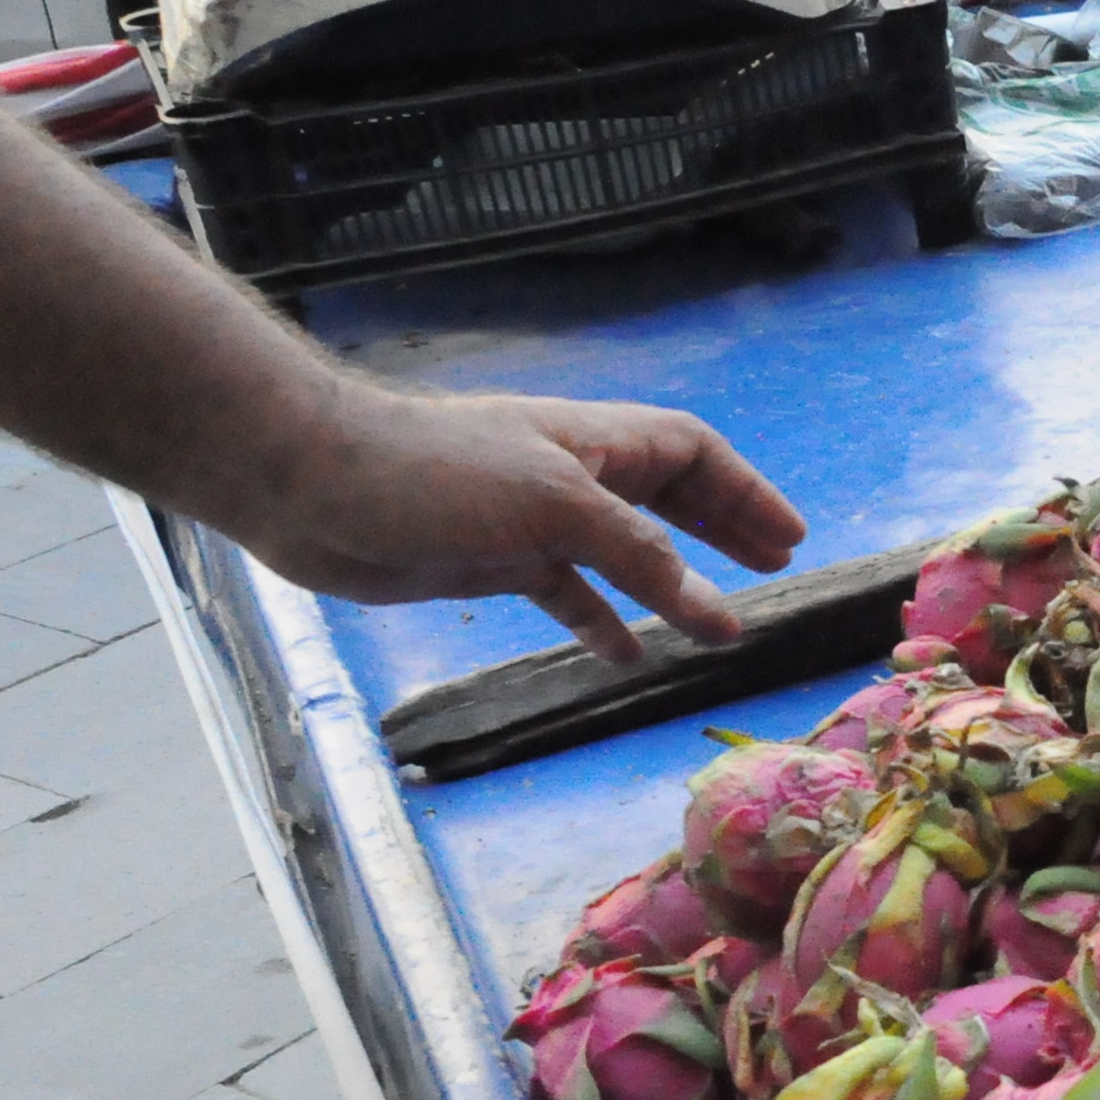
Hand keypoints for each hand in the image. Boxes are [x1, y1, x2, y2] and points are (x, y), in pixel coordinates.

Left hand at [235, 383, 805, 662]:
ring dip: (671, 585)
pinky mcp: (489, 560)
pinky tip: (622, 655)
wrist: (311, 483)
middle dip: (722, 529)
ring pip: (622, 553)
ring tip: (716, 623)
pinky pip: (565, 594)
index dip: (744, 491)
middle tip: (773, 563)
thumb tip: (715, 611)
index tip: (789, 537)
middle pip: (667, 497)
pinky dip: (599, 622)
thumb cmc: (435, 474)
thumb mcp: (557, 508)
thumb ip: (641, 556)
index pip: (690, 452)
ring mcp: (529, 520)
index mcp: (592, 443)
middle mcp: (568, 476)